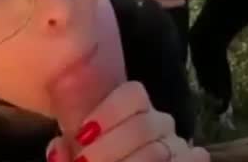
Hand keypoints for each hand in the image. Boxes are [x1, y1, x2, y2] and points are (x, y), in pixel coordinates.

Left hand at [46, 81, 209, 161]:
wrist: (116, 157)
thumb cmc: (93, 155)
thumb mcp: (78, 148)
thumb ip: (67, 147)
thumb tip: (58, 149)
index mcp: (134, 106)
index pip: (133, 93)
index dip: (109, 112)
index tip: (82, 134)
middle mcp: (159, 122)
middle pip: (143, 126)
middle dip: (110, 148)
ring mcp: (176, 145)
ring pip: (160, 151)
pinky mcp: (188, 160)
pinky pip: (185, 161)